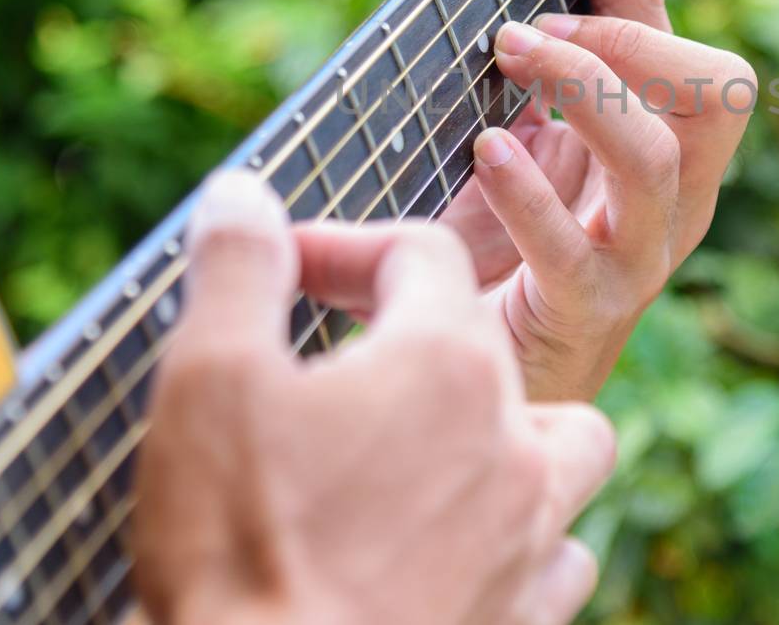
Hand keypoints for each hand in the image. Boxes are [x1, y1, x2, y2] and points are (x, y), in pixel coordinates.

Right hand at [133, 171, 615, 624]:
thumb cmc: (240, 549)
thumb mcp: (208, 383)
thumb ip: (238, 270)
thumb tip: (245, 197)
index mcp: (446, 365)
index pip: (419, 256)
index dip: (344, 246)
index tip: (283, 269)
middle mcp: (513, 441)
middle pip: (498, 347)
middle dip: (422, 338)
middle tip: (345, 369)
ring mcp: (530, 538)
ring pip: (570, 449)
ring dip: (516, 436)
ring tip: (445, 450)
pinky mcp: (525, 620)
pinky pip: (561, 559)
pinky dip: (524, 543)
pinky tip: (466, 551)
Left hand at [440, 0, 755, 400]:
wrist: (487, 397)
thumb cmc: (487, 264)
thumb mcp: (482, 161)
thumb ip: (465, 102)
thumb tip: (419, 7)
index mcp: (654, 137)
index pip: (657, 18)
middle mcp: (671, 192)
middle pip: (717, 82)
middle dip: (628, 33)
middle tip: (525, 28)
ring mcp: (642, 253)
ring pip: (661, 150)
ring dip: (585, 85)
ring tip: (508, 55)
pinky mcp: (595, 310)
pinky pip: (584, 243)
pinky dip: (534, 192)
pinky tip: (484, 157)